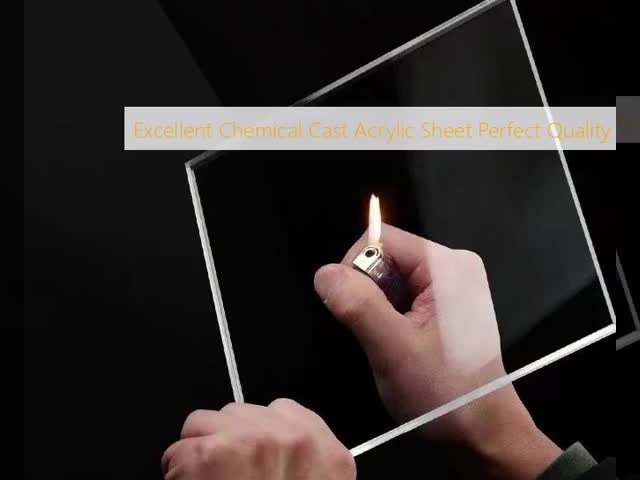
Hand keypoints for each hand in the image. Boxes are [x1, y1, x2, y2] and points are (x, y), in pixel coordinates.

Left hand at [161, 399, 354, 479]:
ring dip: (199, 452)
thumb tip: (275, 454)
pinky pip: (177, 452)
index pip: (284, 410)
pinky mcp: (207, 455)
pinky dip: (176, 476)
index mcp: (328, 456)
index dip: (258, 435)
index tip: (251, 459)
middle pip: (240, 412)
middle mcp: (292, 440)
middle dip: (227, 440)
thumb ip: (300, 463)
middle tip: (228, 479)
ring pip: (203, 422)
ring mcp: (250, 442)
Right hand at [314, 224, 560, 478]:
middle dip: (368, 294)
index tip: (354, 311)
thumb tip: (324, 273)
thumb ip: (358, 306)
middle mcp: (453, 268)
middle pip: (385, 258)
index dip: (355, 269)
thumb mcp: (394, 351)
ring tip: (393, 344)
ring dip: (378, 310)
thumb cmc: (446, 396)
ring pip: (390, 280)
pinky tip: (402, 345)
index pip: (381, 239)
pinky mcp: (446, 306)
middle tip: (379, 335)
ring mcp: (451, 287)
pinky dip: (391, 318)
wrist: (482, 434)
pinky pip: (402, 297)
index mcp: (447, 266)